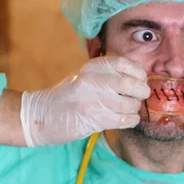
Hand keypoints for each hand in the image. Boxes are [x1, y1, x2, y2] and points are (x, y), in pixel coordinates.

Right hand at [20, 56, 149, 146]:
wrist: (42, 115)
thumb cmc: (67, 96)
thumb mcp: (85, 76)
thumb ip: (107, 73)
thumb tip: (138, 77)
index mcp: (92, 67)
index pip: (125, 63)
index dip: (139, 73)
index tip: (140, 80)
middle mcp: (94, 80)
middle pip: (133, 84)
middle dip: (141, 92)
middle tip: (138, 97)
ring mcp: (95, 100)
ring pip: (131, 104)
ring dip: (134, 109)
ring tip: (126, 110)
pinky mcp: (97, 119)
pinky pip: (126, 119)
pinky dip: (131, 120)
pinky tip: (124, 119)